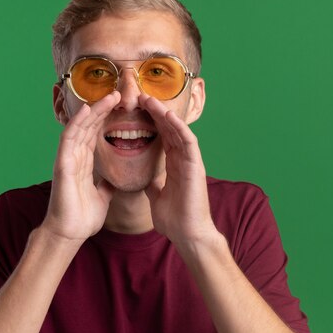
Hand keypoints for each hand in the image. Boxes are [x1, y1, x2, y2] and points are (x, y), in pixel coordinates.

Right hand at [42, 92, 120, 241]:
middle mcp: (74, 157)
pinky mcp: (62, 164)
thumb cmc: (82, 218)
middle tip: (118, 93)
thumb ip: (105, 186)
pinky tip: (88, 109)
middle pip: (89, 126)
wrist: (70, 233)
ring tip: (110, 95)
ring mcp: (67, 159)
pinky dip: (78, 123)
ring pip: (80, 127)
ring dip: (94, 110)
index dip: (106, 119)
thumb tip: (111, 181)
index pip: (95, 134)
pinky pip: (69, 138)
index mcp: (84, 163)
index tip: (121, 107)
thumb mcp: (101, 197)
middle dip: (102, 109)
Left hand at [139, 95, 218, 246]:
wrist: (187, 235)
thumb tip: (146, 181)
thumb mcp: (157, 198)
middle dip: (156, 112)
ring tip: (151, 100)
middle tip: (142, 96)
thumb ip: (154, 186)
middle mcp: (183, 160)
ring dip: (165, 114)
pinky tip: (168, 116)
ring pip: (178, 131)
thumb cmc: (175, 220)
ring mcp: (190, 162)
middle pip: (169, 129)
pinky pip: (188, 142)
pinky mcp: (196, 166)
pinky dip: (179, 127)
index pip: (163, 137)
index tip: (137, 111)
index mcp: (174, 165)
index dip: (151, 123)